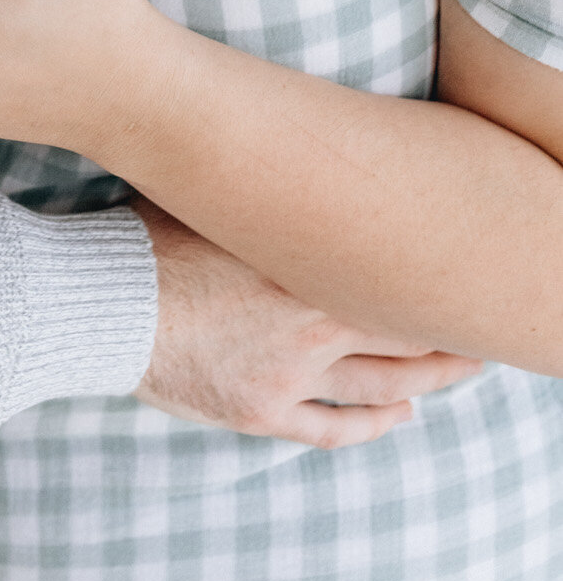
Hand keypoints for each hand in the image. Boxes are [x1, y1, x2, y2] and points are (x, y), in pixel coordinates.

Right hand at [137, 203, 480, 447]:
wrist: (105, 300)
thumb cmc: (152, 235)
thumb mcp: (220, 200)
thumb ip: (269, 193)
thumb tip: (293, 150)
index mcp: (305, 265)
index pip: (395, 279)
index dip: (431, 281)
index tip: (451, 271)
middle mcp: (311, 323)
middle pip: (405, 338)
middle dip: (446, 338)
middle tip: (475, 332)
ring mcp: (290, 374)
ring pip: (382, 386)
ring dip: (426, 383)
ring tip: (453, 375)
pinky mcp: (261, 411)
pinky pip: (333, 430)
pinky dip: (372, 427)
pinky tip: (396, 419)